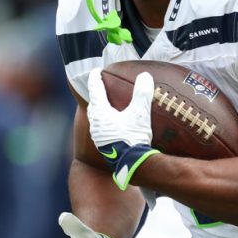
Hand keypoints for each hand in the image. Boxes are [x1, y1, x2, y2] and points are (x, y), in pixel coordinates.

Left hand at [87, 68, 159, 189]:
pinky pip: (102, 129)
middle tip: (101, 87)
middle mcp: (95, 125)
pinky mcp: (105, 147)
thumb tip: (144, 76)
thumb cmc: (133, 138)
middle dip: (96, 95)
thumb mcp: (140, 114)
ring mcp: (99, 138)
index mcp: (100, 114)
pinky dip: (106, 122)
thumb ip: (142, 93)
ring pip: (96, 119)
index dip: (95, 79)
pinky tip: (116, 125)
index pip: (95, 91)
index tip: (95, 71)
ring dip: (101, 111)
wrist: (133, 166)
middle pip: (93, 106)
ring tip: (108, 106)